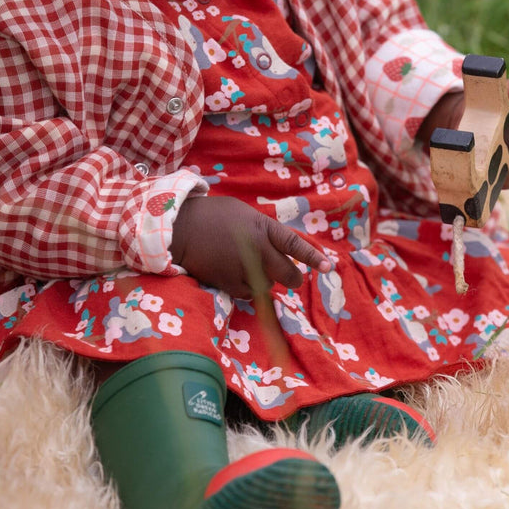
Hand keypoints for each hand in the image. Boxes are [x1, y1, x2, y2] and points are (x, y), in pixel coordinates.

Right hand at [169, 196, 330, 298]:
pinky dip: (248, 290)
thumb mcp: (243, 213)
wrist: (181, 228)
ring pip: (269, 286)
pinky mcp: (230, 283)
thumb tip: (277, 246)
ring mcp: (244, 268)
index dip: (312, 257)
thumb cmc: (212, 216)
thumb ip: (263, 230)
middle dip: (292, 278)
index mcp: (262, 227)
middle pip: (288, 274)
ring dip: (265, 281)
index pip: (294, 245)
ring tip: (249, 268)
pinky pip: (250, 295)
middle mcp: (257, 249)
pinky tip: (236, 277)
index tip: (328, 267)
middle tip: (291, 278)